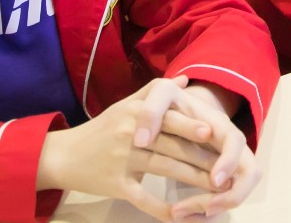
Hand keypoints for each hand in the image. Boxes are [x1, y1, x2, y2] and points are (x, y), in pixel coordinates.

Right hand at [35, 76, 256, 221]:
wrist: (63, 155)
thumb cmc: (101, 129)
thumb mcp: (124, 105)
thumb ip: (155, 93)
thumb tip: (185, 80)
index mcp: (135, 111)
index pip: (170, 117)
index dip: (193, 125)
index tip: (216, 133)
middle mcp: (129, 133)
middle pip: (173, 145)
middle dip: (203, 156)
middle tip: (227, 165)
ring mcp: (123, 160)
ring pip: (165, 170)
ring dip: (193, 180)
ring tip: (217, 188)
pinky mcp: (116, 185)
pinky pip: (144, 198)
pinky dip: (163, 209)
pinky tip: (182, 214)